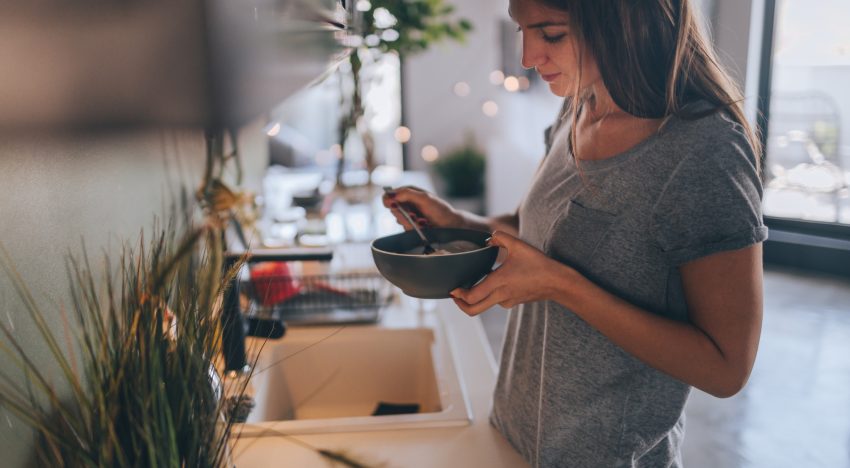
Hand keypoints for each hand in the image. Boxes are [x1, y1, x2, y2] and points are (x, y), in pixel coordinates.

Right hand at [382, 186, 466, 230]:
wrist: (451, 225)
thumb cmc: (440, 209)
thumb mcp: (424, 198)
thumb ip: (407, 194)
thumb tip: (392, 195)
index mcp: (409, 192)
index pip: (390, 194)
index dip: (388, 200)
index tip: (392, 205)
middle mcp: (407, 203)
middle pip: (393, 208)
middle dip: (403, 214)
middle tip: (413, 216)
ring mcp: (409, 215)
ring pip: (399, 220)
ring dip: (410, 222)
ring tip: (422, 221)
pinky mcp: (411, 226)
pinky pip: (406, 228)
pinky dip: (414, 228)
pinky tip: (423, 226)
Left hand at [450, 231, 570, 315]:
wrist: (557, 282)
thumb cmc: (539, 264)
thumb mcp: (519, 245)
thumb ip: (500, 237)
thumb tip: (489, 237)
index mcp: (498, 282)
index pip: (471, 296)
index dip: (459, 295)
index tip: (453, 289)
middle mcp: (500, 295)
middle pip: (473, 310)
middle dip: (460, 305)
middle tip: (455, 295)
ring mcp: (507, 301)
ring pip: (484, 305)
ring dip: (475, 298)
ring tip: (471, 284)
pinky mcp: (513, 302)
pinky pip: (495, 301)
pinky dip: (488, 295)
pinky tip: (490, 281)